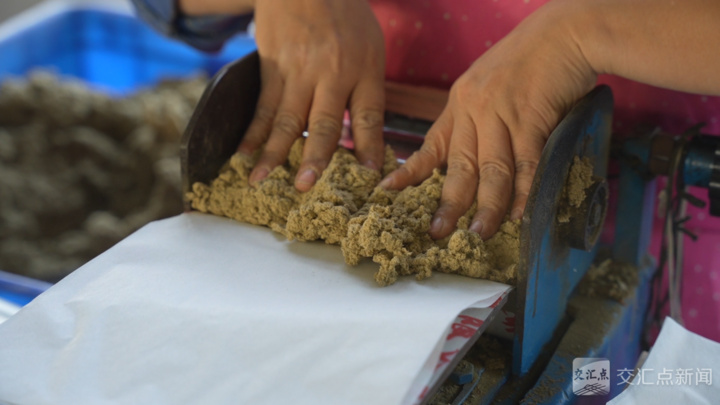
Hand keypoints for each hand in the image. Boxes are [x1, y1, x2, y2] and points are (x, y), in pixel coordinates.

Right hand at [238, 0, 385, 190]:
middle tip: (306, 186)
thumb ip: (367, 90)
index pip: (369, 117)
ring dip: (273, 153)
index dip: (369, 149)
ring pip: (286, 119)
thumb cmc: (345, 16)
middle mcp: (333, 73)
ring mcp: (299, 70)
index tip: (369, 177)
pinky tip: (244, 151)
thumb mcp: (371, 46)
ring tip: (262, 181)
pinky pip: (264, 104)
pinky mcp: (273, 65)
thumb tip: (366, 139)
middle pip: (324, 123)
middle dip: (315, 158)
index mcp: (364, 69)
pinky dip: (253, 131)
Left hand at [380, 1, 596, 239]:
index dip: (410, 171)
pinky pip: (526, 163)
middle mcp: (474, 109)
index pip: (431, 145)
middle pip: (459, 166)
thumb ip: (480, 116)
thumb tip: (478, 156)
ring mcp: (502, 113)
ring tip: (480, 233)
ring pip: (491, 170)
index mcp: (460, 102)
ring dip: (487, 206)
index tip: (388, 191)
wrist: (565, 31)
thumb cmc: (531, 58)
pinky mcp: (532, 117)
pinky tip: (522, 212)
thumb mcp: (490, 82)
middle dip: (449, 204)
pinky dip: (525, 191)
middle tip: (438, 232)